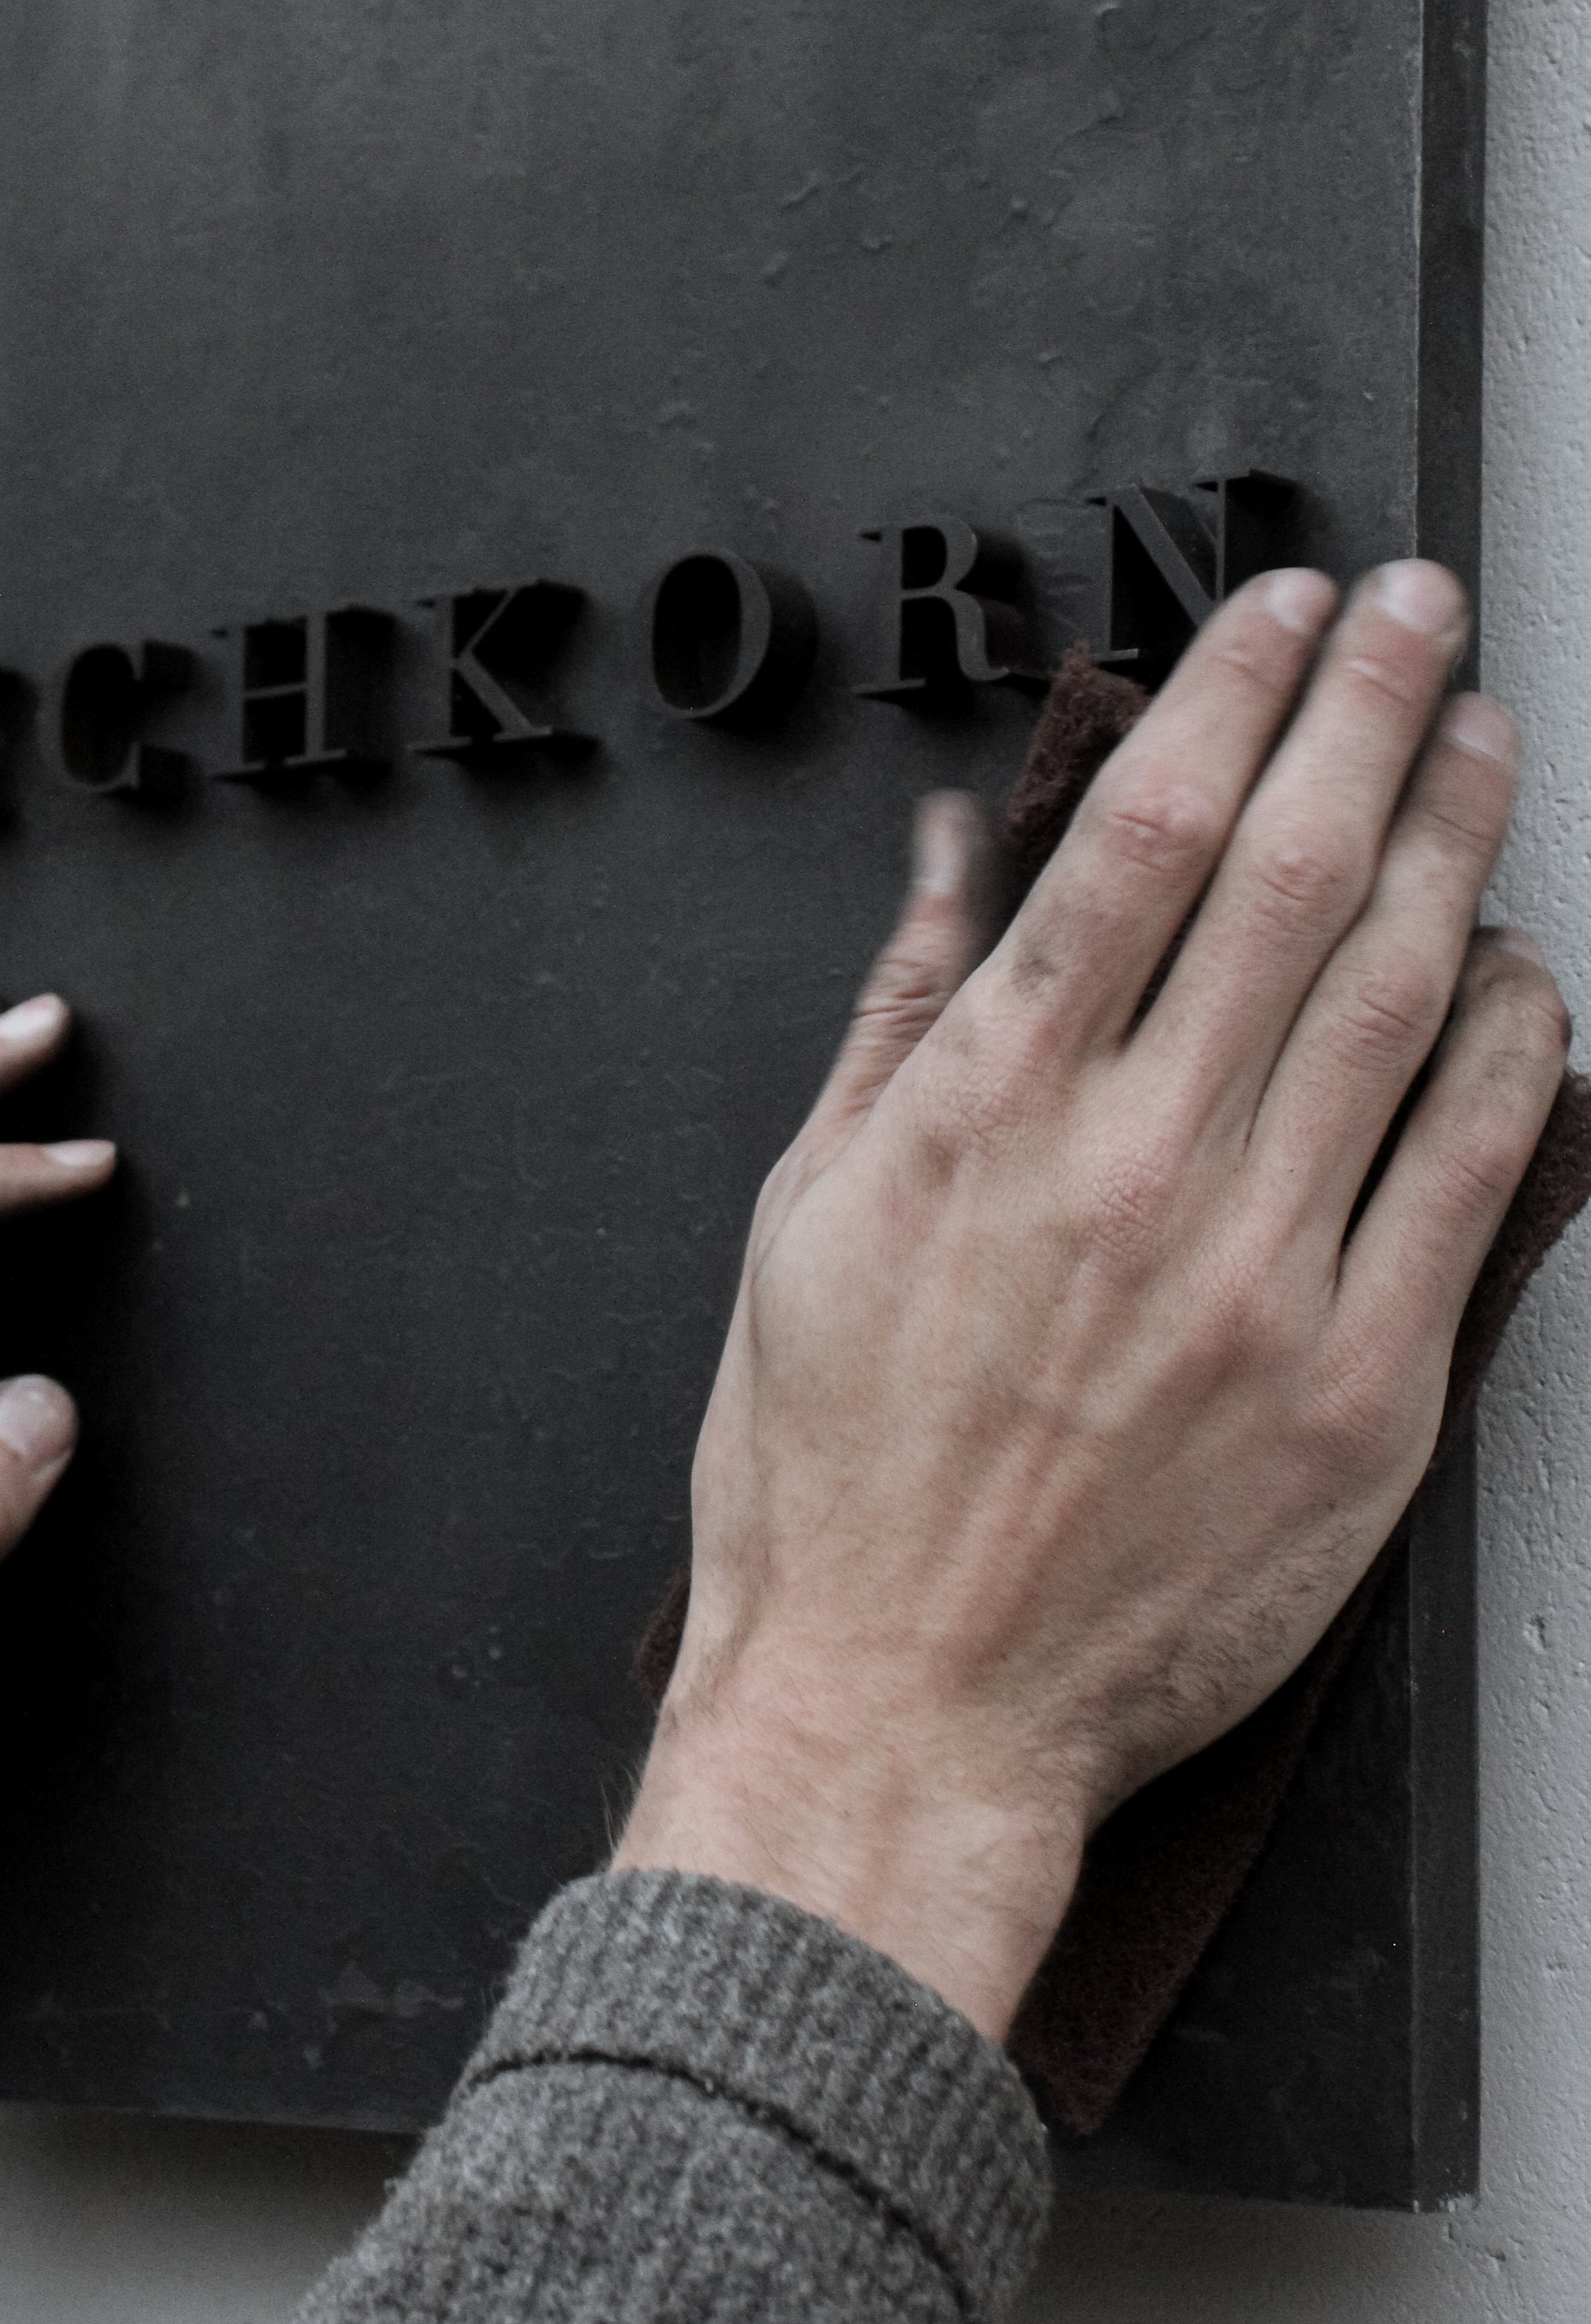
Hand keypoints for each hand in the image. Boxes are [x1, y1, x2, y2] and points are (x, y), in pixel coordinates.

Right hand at [615, 562, 1568, 2040]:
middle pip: (1291, 871)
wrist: (904, 1715)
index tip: (1284, 608)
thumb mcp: (803, 1218)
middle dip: (1370, 705)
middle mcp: (1132, 1168)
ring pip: (1396, 995)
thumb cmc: (831, 1490)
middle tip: (1421, 613)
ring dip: (1456, 839)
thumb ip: (893, 1013)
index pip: (1142, 832)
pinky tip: (1522, 969)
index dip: (1233, 688)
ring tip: (1484, 737)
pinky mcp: (1358, 1392)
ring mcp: (1258, 1278)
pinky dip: (1508, 1046)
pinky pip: (1467, 1172)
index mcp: (987, 1111)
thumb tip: (946, 851)